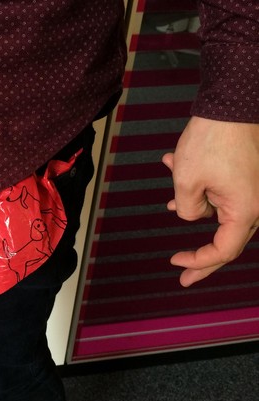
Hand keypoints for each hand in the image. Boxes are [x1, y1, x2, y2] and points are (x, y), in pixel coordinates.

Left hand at [163, 116, 258, 286]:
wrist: (231, 102)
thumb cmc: (211, 140)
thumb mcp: (186, 181)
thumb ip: (187, 208)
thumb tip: (191, 215)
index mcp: (245, 210)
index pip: (223, 250)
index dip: (198, 262)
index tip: (175, 262)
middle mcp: (256, 204)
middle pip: (227, 240)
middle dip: (201, 256)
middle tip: (183, 276)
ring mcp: (254, 190)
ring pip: (221, 212)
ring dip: (194, 207)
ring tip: (170, 200)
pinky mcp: (248, 176)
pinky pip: (223, 193)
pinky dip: (201, 189)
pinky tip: (176, 170)